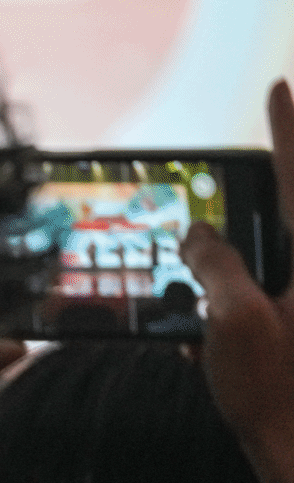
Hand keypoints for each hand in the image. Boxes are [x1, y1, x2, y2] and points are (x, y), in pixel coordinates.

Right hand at [183, 80, 293, 478]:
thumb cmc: (280, 396)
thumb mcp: (234, 322)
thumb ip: (214, 265)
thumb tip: (198, 231)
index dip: (289, 127)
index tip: (281, 86)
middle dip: (280, 184)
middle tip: (264, 152)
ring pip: (287, 255)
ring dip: (257, 246)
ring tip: (222, 244)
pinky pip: (279, 293)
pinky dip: (251, 290)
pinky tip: (221, 308)